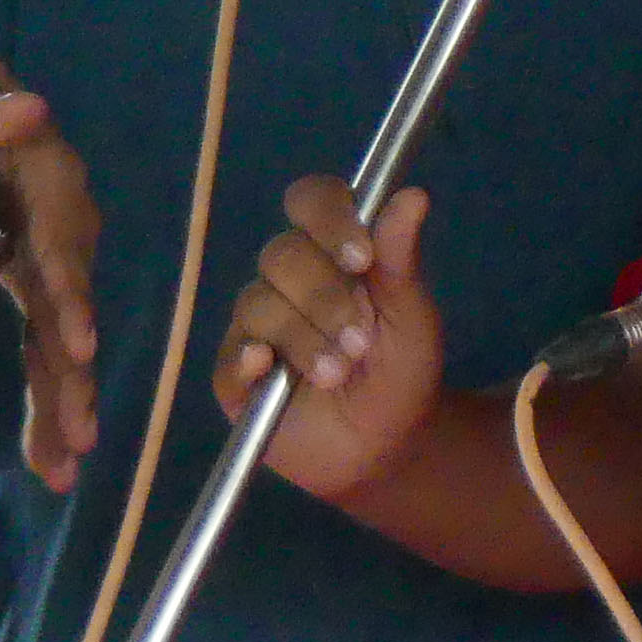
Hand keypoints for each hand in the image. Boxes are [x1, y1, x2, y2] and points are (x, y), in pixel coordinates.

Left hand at [0, 31, 101, 494]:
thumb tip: (26, 113)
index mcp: (38, 166)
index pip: (62, 227)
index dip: (70, 284)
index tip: (78, 340)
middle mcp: (50, 213)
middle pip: (70, 294)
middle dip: (74, 366)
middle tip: (79, 432)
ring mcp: (36, 248)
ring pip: (59, 328)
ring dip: (64, 395)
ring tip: (64, 462)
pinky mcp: (18, 272)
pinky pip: (40, 335)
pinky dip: (46, 391)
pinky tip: (47, 455)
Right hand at [215, 177, 446, 504]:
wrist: (384, 445)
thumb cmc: (399, 371)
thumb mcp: (411, 320)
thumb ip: (401, 260)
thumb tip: (413, 196)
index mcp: (331, 251)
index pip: (313, 201)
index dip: (330, 219)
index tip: (362, 257)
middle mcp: (288, 279)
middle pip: (282, 254)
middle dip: (324, 296)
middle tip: (359, 342)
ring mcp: (256, 325)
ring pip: (258, 304)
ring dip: (302, 337)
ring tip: (338, 374)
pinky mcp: (235, 375)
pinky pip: (228, 357)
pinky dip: (246, 358)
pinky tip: (269, 369)